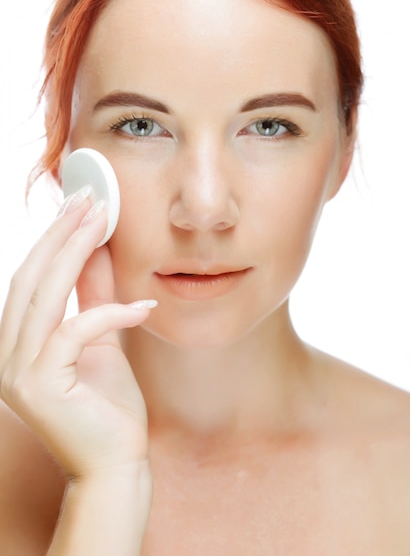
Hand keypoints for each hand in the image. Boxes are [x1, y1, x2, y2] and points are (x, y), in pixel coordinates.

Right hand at [0, 189, 155, 478]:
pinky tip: (142, 306)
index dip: (54, 238)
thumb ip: (92, 296)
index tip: (81, 204)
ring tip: (103, 222)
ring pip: (45, 295)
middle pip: (31, 278)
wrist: (116, 463)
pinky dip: (110, 314)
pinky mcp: (39, 385)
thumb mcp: (101, 339)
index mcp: (16, 342)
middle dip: (61, 234)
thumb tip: (95, 249)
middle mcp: (5, 354)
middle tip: (89, 198)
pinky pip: (75, 330)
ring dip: (76, 253)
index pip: (31, 278)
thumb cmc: (108, 407)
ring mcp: (15, 371)